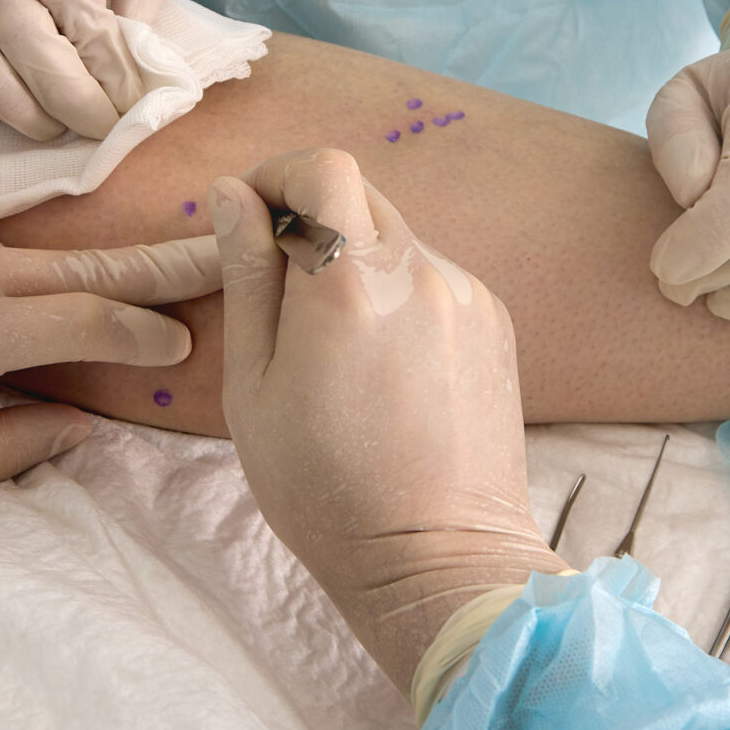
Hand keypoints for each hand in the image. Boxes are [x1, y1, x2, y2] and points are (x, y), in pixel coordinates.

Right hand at [209, 151, 561, 691]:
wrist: (438, 561)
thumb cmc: (326, 490)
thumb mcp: (252, 387)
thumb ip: (247, 277)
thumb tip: (234, 195)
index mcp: (349, 284)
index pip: (323, 167)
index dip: (280, 176)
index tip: (256, 219)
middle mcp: (420, 273)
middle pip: (362, 195)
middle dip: (314, 220)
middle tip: (283, 293)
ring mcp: (467, 296)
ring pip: (398, 238)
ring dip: (357, 262)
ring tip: (337, 349)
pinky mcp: (496, 323)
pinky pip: (434, 278)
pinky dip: (399, 296)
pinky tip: (385, 369)